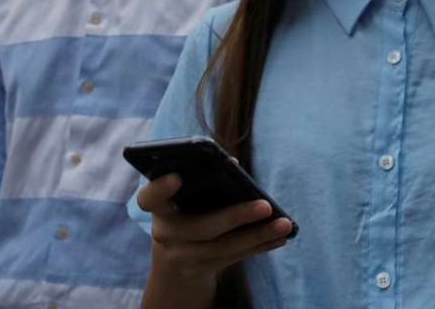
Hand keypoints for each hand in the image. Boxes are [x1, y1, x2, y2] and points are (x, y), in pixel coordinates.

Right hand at [137, 173, 292, 283]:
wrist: (175, 266)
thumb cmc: (185, 216)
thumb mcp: (183, 201)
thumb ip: (201, 181)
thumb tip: (232, 164)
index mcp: (158, 209)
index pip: (149, 198)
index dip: (160, 189)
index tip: (177, 177)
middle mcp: (165, 234)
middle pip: (201, 227)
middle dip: (236, 216)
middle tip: (265, 205)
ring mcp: (182, 257)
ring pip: (224, 247)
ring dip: (258, 235)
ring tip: (285, 224)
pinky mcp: (202, 271)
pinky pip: (234, 258)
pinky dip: (259, 246)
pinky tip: (280, 238)